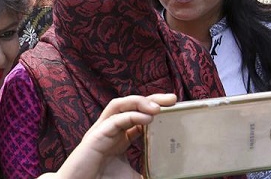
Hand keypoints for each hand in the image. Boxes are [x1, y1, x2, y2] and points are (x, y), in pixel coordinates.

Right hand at [52, 94, 176, 178]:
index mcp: (120, 136)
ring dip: (140, 102)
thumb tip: (167, 176)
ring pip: (120, 104)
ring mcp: (102, 129)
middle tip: (172, 99)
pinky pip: (115, 119)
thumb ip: (146, 174)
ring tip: (159, 107)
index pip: (139, 114)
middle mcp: (111, 128)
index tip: (174, 108)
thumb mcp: (131, 177)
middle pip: (132, 104)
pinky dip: (132, 115)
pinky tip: (147, 118)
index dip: (156, 109)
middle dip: (152, 98)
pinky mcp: (96, 135)